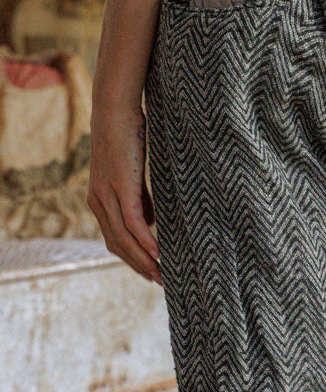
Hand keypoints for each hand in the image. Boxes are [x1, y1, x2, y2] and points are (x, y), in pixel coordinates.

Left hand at [87, 103, 161, 284]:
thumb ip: (139, 200)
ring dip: (144, 260)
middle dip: (139, 266)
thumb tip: (149, 224)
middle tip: (160, 281)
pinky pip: (133, 223)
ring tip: (162, 273)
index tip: (150, 273)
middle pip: (118, 246)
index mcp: (99, 201)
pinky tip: (159, 253)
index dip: (132, 259)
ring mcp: (107, 196)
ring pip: (125, 239)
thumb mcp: (132, 175)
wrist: (115, 110)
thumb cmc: (127, 137)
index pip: (115, 240)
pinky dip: (146, 241)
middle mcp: (98, 202)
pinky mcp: (121, 188)